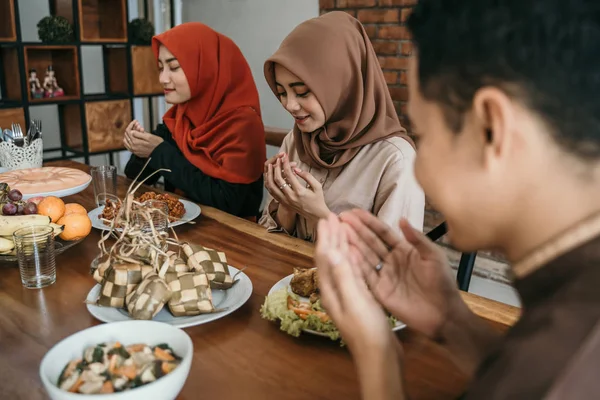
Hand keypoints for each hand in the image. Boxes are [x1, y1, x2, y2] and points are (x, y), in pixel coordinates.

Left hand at [123, 121, 162, 158]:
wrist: (161, 152)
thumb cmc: (157, 144)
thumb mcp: (149, 136)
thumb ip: (139, 134)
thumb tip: (131, 131)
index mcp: (135, 142)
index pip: (129, 131)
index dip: (131, 124)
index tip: (136, 121)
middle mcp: (133, 147)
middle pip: (127, 135)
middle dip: (131, 128)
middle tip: (137, 124)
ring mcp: (134, 150)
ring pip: (126, 140)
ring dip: (129, 134)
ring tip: (135, 130)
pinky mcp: (136, 152)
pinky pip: (128, 146)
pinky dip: (129, 140)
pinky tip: (133, 137)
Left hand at [264, 153, 328, 221]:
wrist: (316, 215)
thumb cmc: (318, 199)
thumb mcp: (317, 186)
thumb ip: (307, 176)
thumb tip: (296, 169)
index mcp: (299, 191)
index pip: (289, 174)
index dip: (285, 163)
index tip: (285, 156)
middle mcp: (290, 197)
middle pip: (278, 179)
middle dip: (277, 166)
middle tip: (278, 158)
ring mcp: (285, 200)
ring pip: (271, 186)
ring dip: (269, 174)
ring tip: (270, 165)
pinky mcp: (282, 203)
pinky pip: (272, 192)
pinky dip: (269, 183)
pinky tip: (269, 176)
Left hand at [315, 213, 394, 352]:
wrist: (379, 358)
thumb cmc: (368, 331)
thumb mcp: (356, 300)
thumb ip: (343, 275)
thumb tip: (329, 249)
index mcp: (331, 290)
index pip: (325, 257)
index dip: (326, 236)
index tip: (327, 218)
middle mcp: (335, 291)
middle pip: (330, 258)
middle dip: (331, 237)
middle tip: (332, 217)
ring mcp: (347, 296)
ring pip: (341, 264)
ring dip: (340, 245)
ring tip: (342, 229)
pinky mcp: (358, 300)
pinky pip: (352, 272)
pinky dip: (352, 258)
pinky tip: (356, 255)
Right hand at [340, 209, 464, 338]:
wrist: (443, 314)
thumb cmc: (442, 283)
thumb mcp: (433, 256)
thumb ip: (417, 238)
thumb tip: (401, 218)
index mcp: (403, 250)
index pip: (382, 232)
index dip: (368, 222)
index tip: (354, 212)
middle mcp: (391, 260)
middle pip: (370, 242)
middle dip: (355, 230)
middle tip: (339, 218)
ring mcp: (384, 275)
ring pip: (365, 256)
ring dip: (352, 244)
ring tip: (338, 232)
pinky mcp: (379, 291)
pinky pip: (365, 275)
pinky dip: (355, 265)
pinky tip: (345, 253)